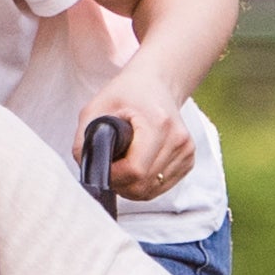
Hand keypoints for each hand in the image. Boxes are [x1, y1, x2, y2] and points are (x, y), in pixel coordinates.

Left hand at [87, 67, 198, 201]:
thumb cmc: (124, 95)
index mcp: (158, 123)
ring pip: (152, 191)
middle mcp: (178, 139)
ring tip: (120, 164)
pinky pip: (161, 187)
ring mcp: (187, 151)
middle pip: (143, 185)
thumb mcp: (96, 110)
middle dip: (119, 183)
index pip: (135, 170)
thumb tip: (88, 170)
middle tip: (108, 167)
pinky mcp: (189, 160)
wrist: (155, 84)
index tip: (101, 166)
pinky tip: (135, 166)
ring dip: (131, 186)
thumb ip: (85, 141)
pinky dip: (144, 184)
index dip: (113, 175)